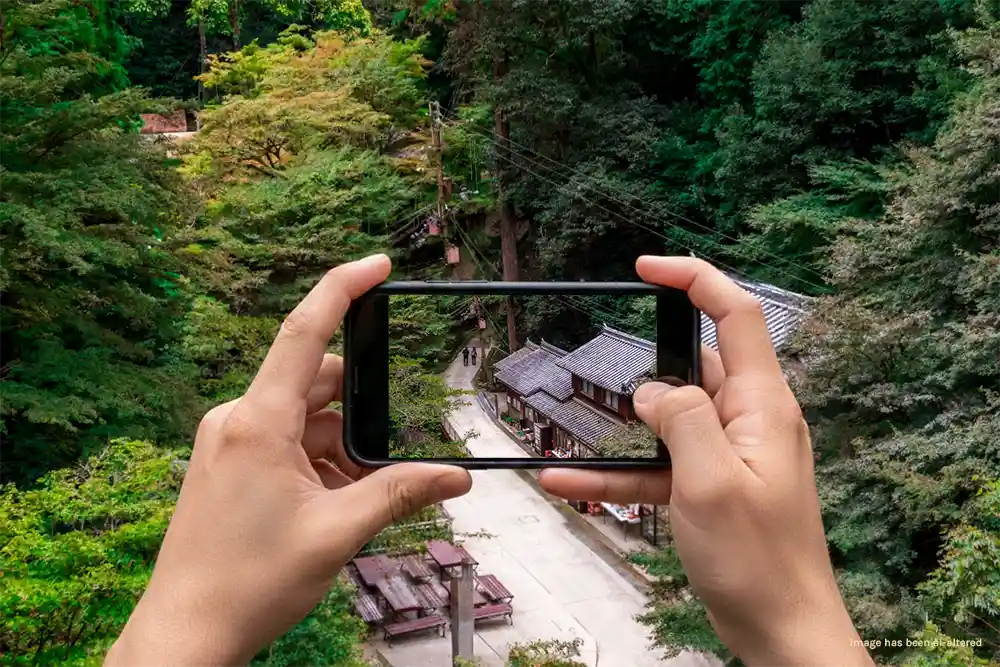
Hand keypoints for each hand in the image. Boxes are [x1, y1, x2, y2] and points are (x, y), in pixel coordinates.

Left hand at [105, 255, 471, 666]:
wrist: (185, 633)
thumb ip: (400, 492)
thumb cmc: (248, 583)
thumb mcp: (338, 533)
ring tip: (352, 501)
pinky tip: (331, 504)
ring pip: (304, 418)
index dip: (342, 287)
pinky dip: (317, 461)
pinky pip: (285, 441)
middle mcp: (237, 420)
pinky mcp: (227, 462)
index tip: (378, 263)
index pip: (304, 331)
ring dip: (339, 446)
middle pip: (316, 383)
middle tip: (386, 459)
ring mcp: (229, 441)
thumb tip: (456, 476)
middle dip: (359, 411)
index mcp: (258, 422)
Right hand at [538, 256, 872, 666]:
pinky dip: (621, 472)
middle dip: (647, 367)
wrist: (782, 631)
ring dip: (622, 430)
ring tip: (572, 440)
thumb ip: (681, 418)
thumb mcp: (711, 480)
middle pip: (695, 365)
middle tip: (604, 375)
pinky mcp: (713, 485)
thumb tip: (652, 390)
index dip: (695, 278)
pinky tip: (570, 483)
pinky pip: (660, 466)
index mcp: (763, 405)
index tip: (647, 267)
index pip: (736, 315)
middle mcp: (750, 420)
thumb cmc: (760, 562)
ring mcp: (731, 454)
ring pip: (669, 421)